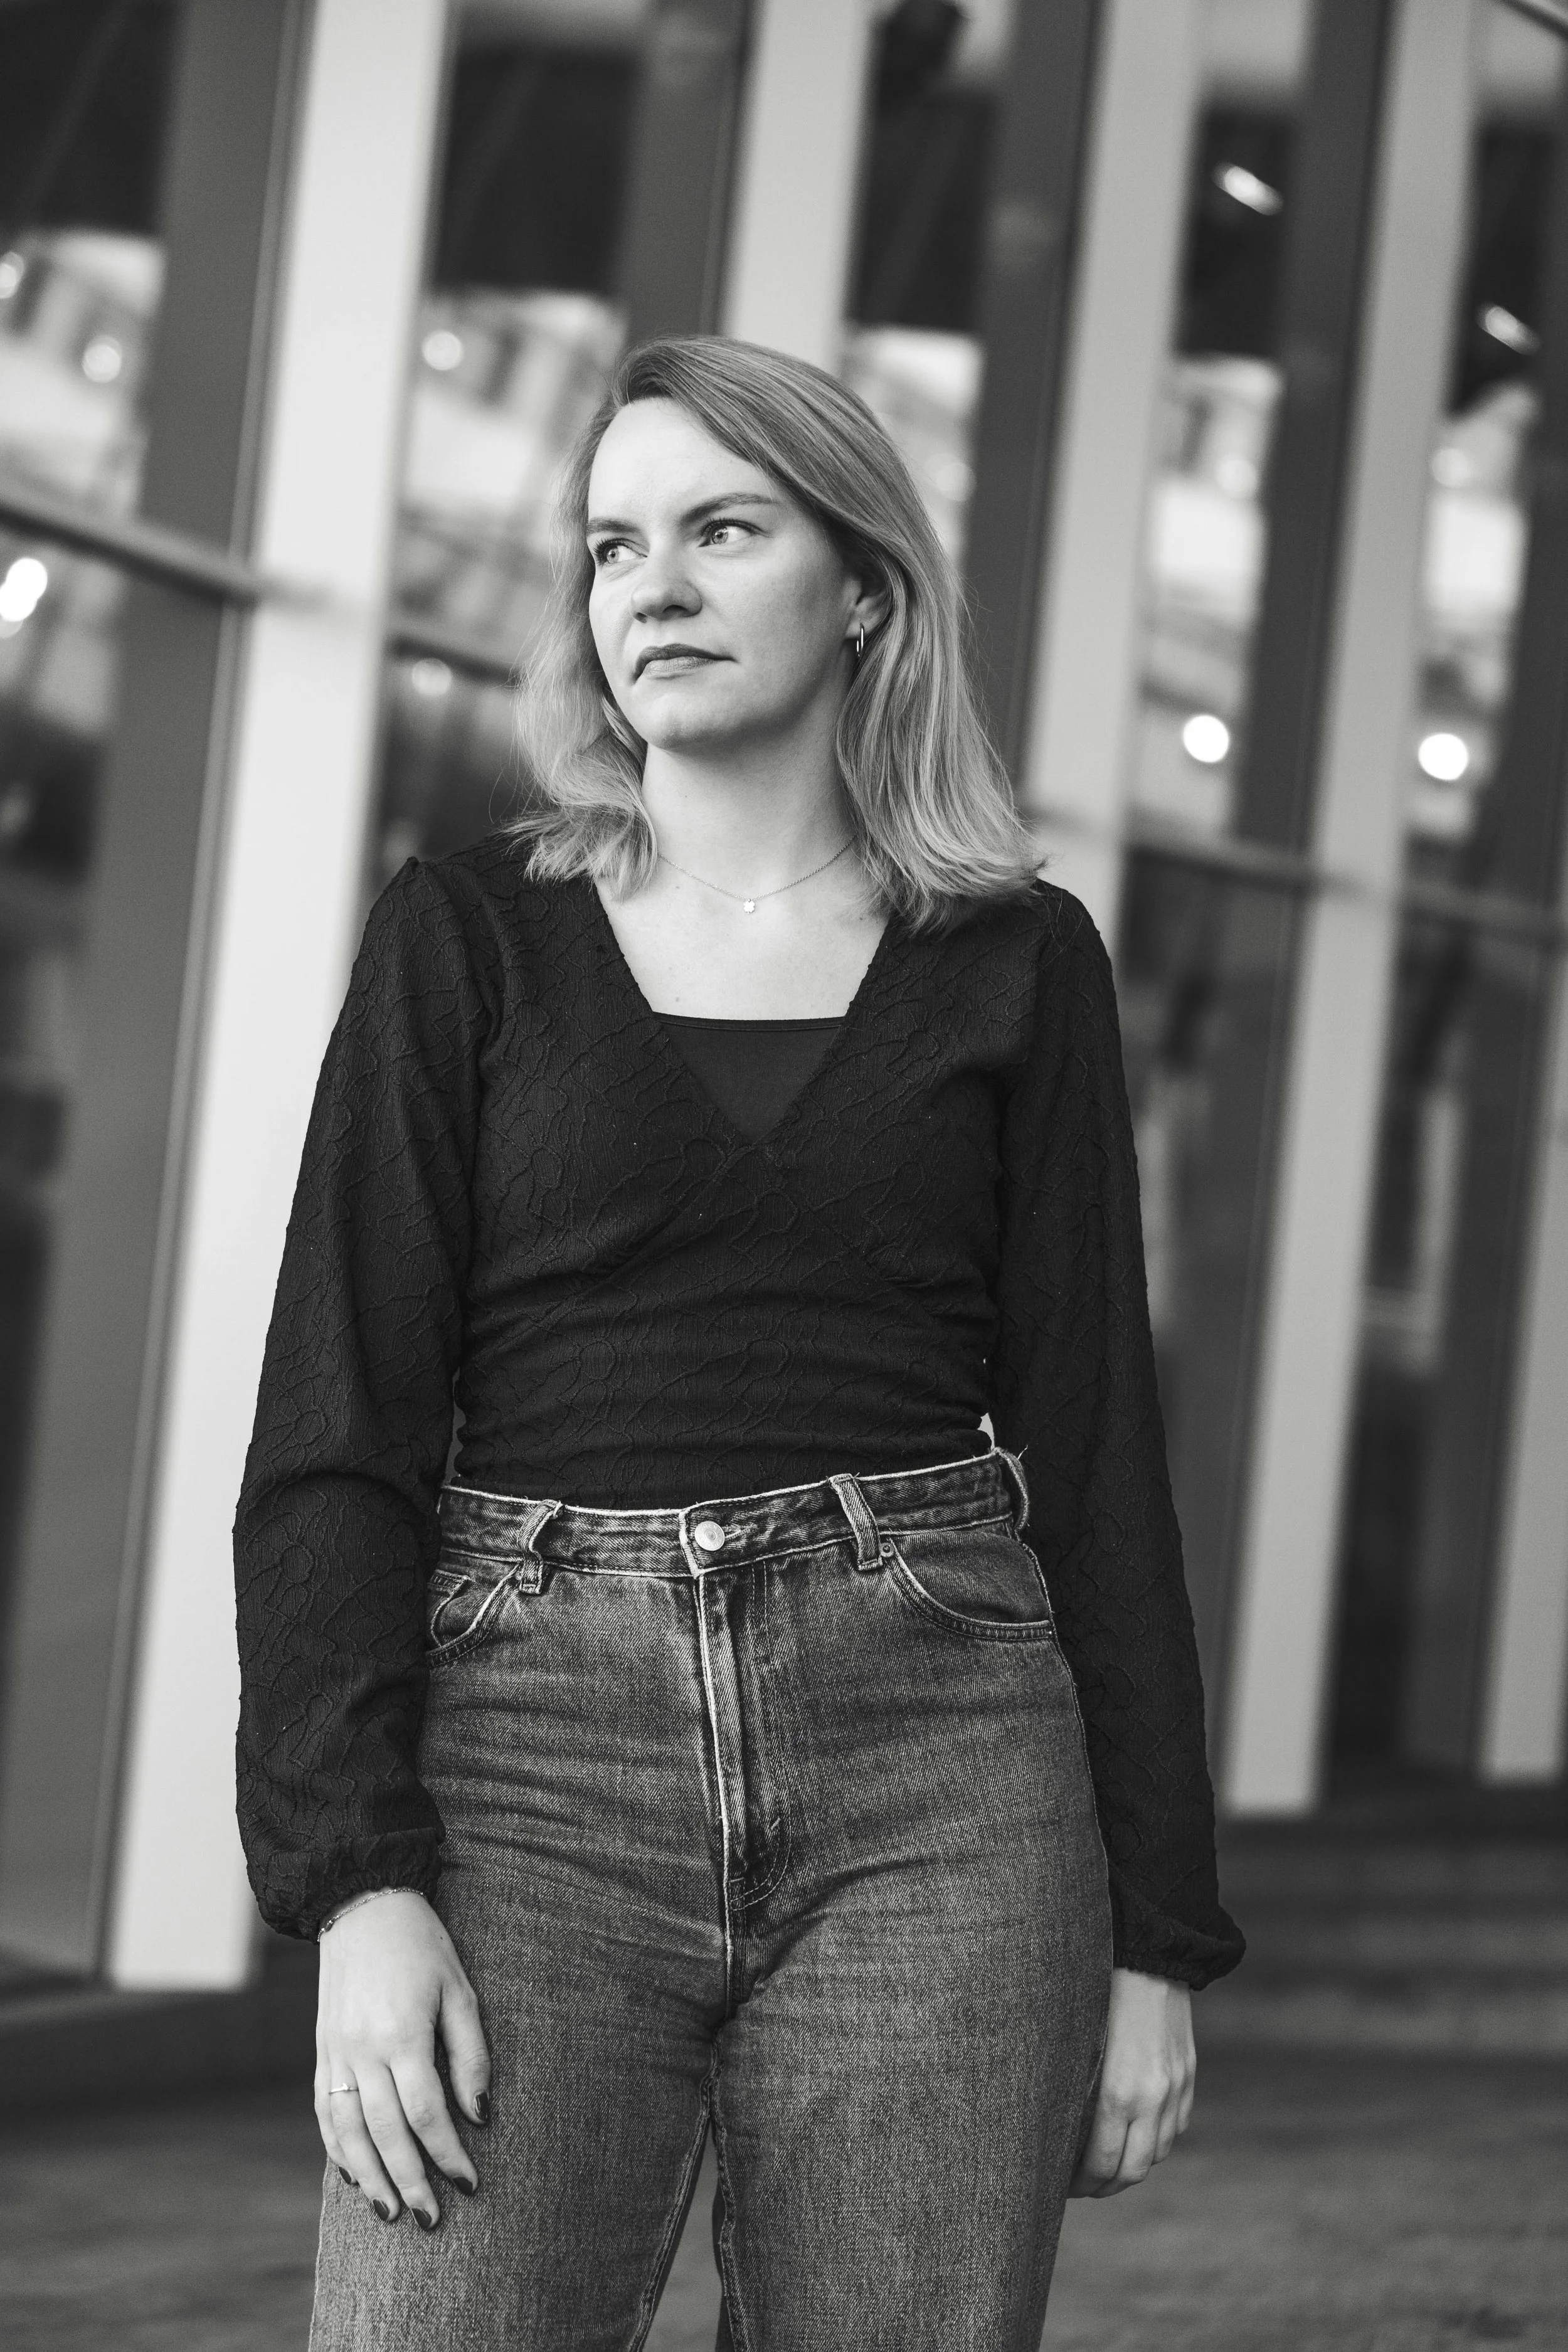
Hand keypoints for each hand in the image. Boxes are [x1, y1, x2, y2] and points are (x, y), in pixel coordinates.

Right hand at [314, 1889, 490, 2227]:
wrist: (362, 1907)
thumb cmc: (422, 1947)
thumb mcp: (460, 1990)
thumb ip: (471, 2055)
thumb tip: (479, 2115)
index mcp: (401, 2034)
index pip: (425, 2113)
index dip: (448, 2153)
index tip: (469, 2182)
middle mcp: (361, 2050)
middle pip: (385, 2133)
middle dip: (411, 2181)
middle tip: (432, 2220)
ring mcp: (334, 2053)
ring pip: (347, 2132)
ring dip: (370, 2178)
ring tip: (392, 2212)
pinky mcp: (321, 2051)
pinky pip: (323, 2112)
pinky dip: (338, 2149)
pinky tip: (354, 2175)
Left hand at [1069, 1966, 1194, 2197]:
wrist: (1149, 1954)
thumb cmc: (1097, 1992)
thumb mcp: (1076, 2042)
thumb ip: (1074, 2088)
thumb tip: (1052, 2126)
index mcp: (1118, 2092)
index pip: (1101, 2164)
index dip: (1080, 2184)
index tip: (1061, 2185)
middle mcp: (1153, 2098)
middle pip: (1131, 2171)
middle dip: (1104, 2187)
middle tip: (1081, 2187)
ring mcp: (1176, 2089)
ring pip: (1156, 2154)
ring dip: (1131, 2167)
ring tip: (1106, 2167)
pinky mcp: (1188, 2076)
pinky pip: (1176, 2128)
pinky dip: (1155, 2142)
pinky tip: (1135, 2138)